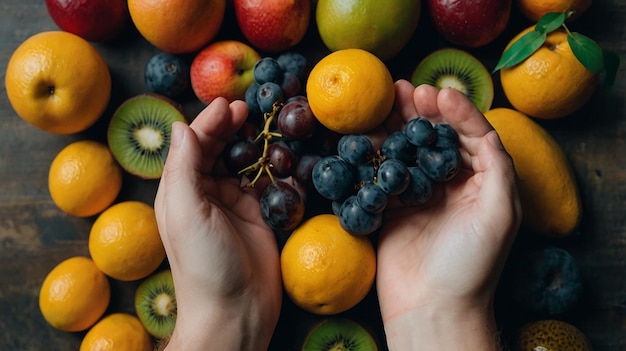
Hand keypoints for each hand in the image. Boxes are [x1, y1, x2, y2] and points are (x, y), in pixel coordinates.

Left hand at [154, 98, 281, 350]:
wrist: (235, 309)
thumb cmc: (203, 263)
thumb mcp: (185, 211)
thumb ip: (183, 167)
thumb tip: (181, 126)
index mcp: (180, 190)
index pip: (193, 145)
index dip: (208, 122)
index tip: (228, 104)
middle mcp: (205, 193)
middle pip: (217, 149)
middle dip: (230, 127)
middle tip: (249, 108)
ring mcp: (233, 204)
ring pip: (242, 163)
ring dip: (251, 143)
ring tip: (266, 125)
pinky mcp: (258, 215)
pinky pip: (265, 183)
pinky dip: (272, 167)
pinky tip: (280, 155)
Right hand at [376, 81, 521, 349]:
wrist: (432, 308)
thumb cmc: (472, 264)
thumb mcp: (500, 213)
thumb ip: (496, 166)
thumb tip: (480, 128)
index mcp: (482, 182)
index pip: (469, 135)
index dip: (455, 112)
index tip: (437, 94)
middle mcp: (451, 185)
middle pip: (435, 138)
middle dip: (422, 112)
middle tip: (405, 90)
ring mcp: (419, 195)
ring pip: (407, 150)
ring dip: (397, 125)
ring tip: (385, 101)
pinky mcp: (392, 208)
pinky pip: (383, 173)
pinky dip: (376, 153)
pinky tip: (368, 136)